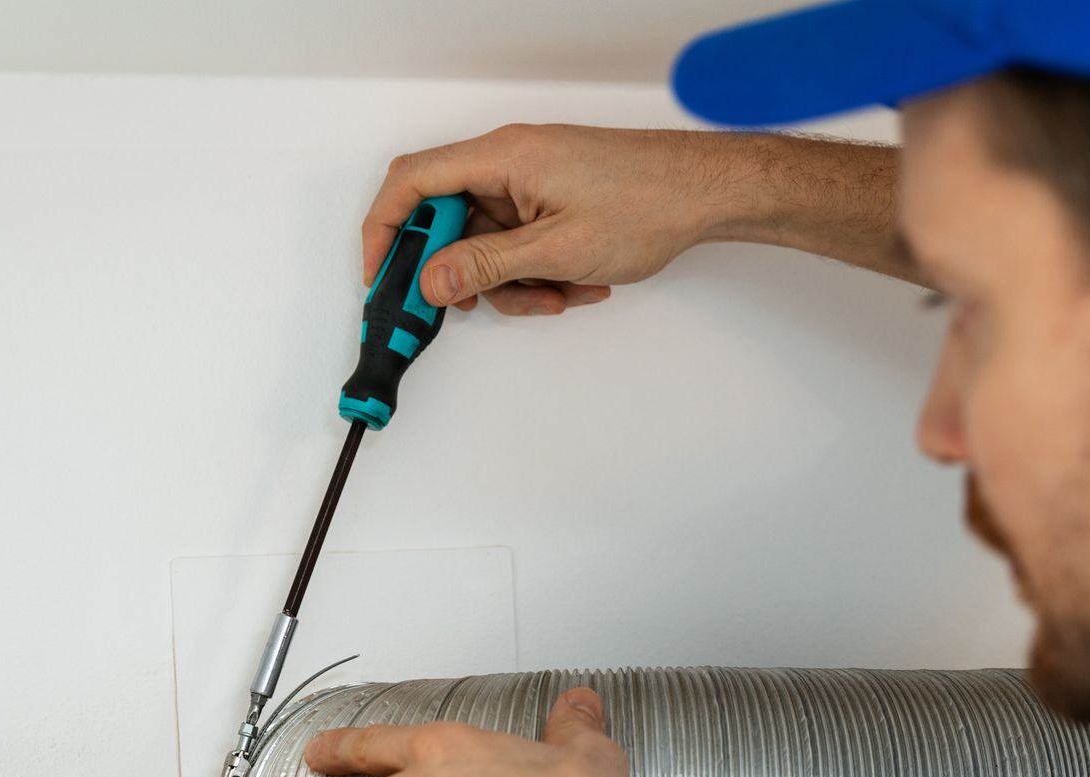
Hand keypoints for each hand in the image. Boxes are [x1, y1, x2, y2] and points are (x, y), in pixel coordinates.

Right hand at [365, 125, 749, 317]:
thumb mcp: (556, 249)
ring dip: (516, 281)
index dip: (386, 229)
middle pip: (452, 221)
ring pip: (492, 242)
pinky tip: (580, 284)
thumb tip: (430, 281)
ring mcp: (533, 181)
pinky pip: (524, 242)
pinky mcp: (554, 199)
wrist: (708, 193)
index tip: (380, 276)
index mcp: (501, 157)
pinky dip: (542, 271)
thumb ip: (485, 265)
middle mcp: (510, 162)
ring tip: (559, 296)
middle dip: (467, 273)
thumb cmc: (646, 204)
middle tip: (475, 307)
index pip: (413, 182)